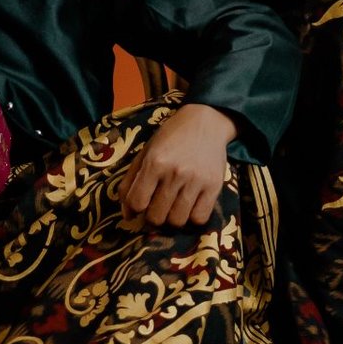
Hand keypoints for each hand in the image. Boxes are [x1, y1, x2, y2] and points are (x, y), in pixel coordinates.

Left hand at [121, 103, 235, 228]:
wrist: (205, 122)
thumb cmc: (171, 138)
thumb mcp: (146, 152)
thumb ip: (131, 181)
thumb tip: (127, 214)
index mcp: (155, 162)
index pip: (137, 202)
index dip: (135, 209)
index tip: (140, 205)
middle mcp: (175, 173)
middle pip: (156, 217)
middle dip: (153, 215)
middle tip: (158, 205)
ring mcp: (196, 180)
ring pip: (177, 221)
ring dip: (172, 218)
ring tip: (174, 206)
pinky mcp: (214, 186)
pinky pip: (200, 218)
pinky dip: (192, 217)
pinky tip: (190, 205)